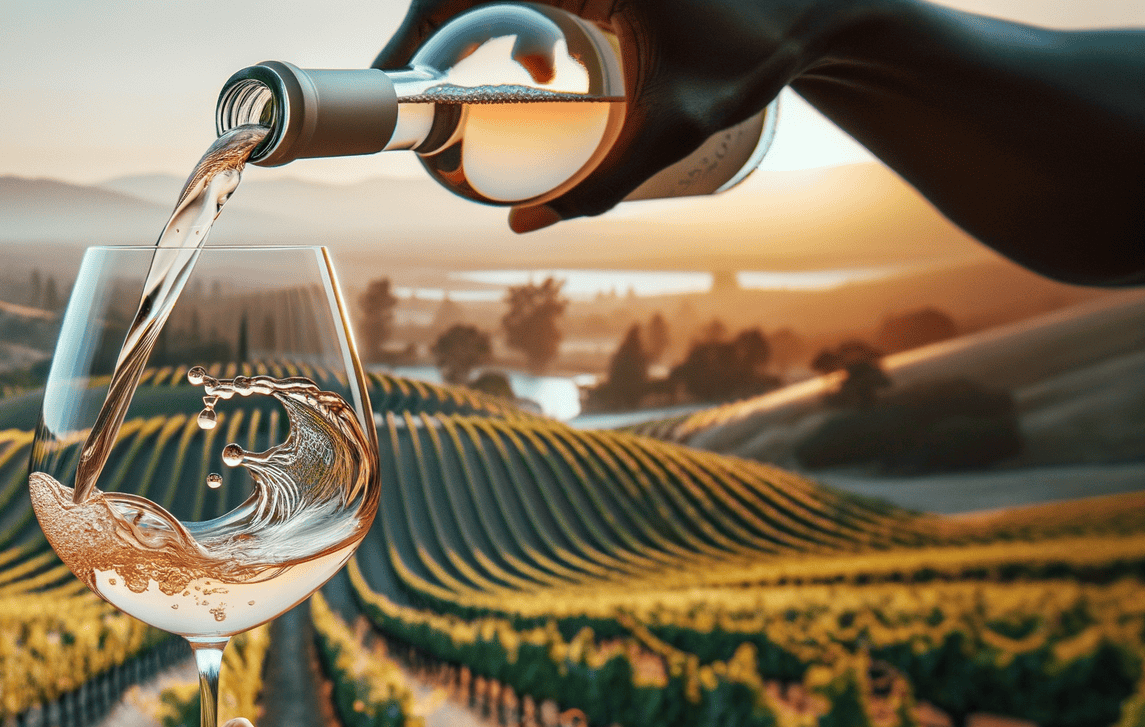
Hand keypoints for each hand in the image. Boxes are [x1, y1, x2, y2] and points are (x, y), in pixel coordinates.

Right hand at [373, 0, 844, 231]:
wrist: (816, 6)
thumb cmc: (754, 55)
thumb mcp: (675, 127)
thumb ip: (600, 183)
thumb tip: (522, 226)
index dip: (417, 29)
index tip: (388, 78)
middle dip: (433, 37)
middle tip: (408, 94)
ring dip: (473, 29)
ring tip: (497, 80)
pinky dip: (510, 19)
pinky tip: (548, 65)